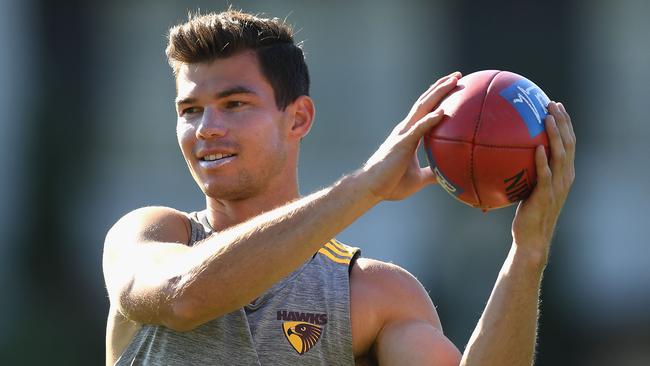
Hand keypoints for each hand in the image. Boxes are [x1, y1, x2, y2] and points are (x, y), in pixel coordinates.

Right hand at [361, 72, 460, 200]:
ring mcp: (403, 134)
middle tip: (457, 75)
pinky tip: (442, 112)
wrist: (370, 188)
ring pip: (423, 108)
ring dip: (438, 93)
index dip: (438, 96)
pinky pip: (418, 129)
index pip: (425, 110)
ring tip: (453, 81)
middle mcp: (406, 129)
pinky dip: (430, 119)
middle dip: (441, 87)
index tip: (454, 86)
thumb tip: (449, 177)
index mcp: (409, 135)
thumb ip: (432, 173)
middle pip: (425, 102)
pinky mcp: (402, 143)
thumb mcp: (418, 178)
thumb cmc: (391, 184)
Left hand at [511, 102, 575, 261]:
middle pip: (568, 143)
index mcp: (563, 173)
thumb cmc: (527, 213)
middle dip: (562, 121)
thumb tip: (504, 153)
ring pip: (561, 155)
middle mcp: (565, 177)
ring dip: (555, 135)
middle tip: (552, 104)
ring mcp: (558, 186)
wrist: (532, 238)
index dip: (564, 123)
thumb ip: (525, 170)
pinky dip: (544, 161)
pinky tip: (538, 148)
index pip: (568, 143)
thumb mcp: (528, 188)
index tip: (556, 105)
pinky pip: (546, 175)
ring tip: (547, 118)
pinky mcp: (546, 196)